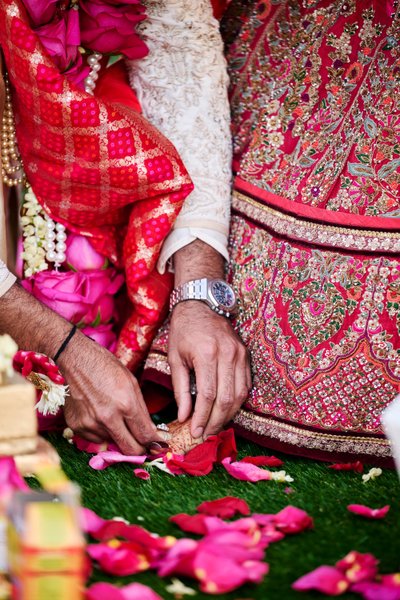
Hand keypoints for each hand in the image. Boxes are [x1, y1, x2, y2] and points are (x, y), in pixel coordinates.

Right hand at [59, 331, 163, 454]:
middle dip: (139, 450)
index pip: (145, 436)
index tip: (158, 447)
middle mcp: (107, 417)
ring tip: (112, 415)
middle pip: (130, 449)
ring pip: (112, 443)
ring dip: (117, 435)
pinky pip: (95, 439)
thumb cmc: (108, 368)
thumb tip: (150, 435)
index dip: (154, 444)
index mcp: (125, 404)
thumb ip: (141, 412)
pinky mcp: (77, 426)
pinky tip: (99, 414)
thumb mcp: (132, 384)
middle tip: (143, 445)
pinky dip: (101, 432)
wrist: (78, 360)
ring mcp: (90, 423)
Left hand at [168, 301, 250, 438]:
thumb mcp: (175, 359)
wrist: (201, 305)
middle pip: (226, 398)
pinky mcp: (246, 355)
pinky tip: (226, 410)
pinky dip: (237, 401)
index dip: (202, 417)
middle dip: (216, 421)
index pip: (208, 395)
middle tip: (206, 435)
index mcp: (207, 354)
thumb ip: (180, 389)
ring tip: (215, 426)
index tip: (195, 432)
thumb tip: (183, 417)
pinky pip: (246, 385)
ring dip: (228, 415)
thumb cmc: (183, 332)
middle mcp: (227, 354)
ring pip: (240, 394)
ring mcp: (240, 354)